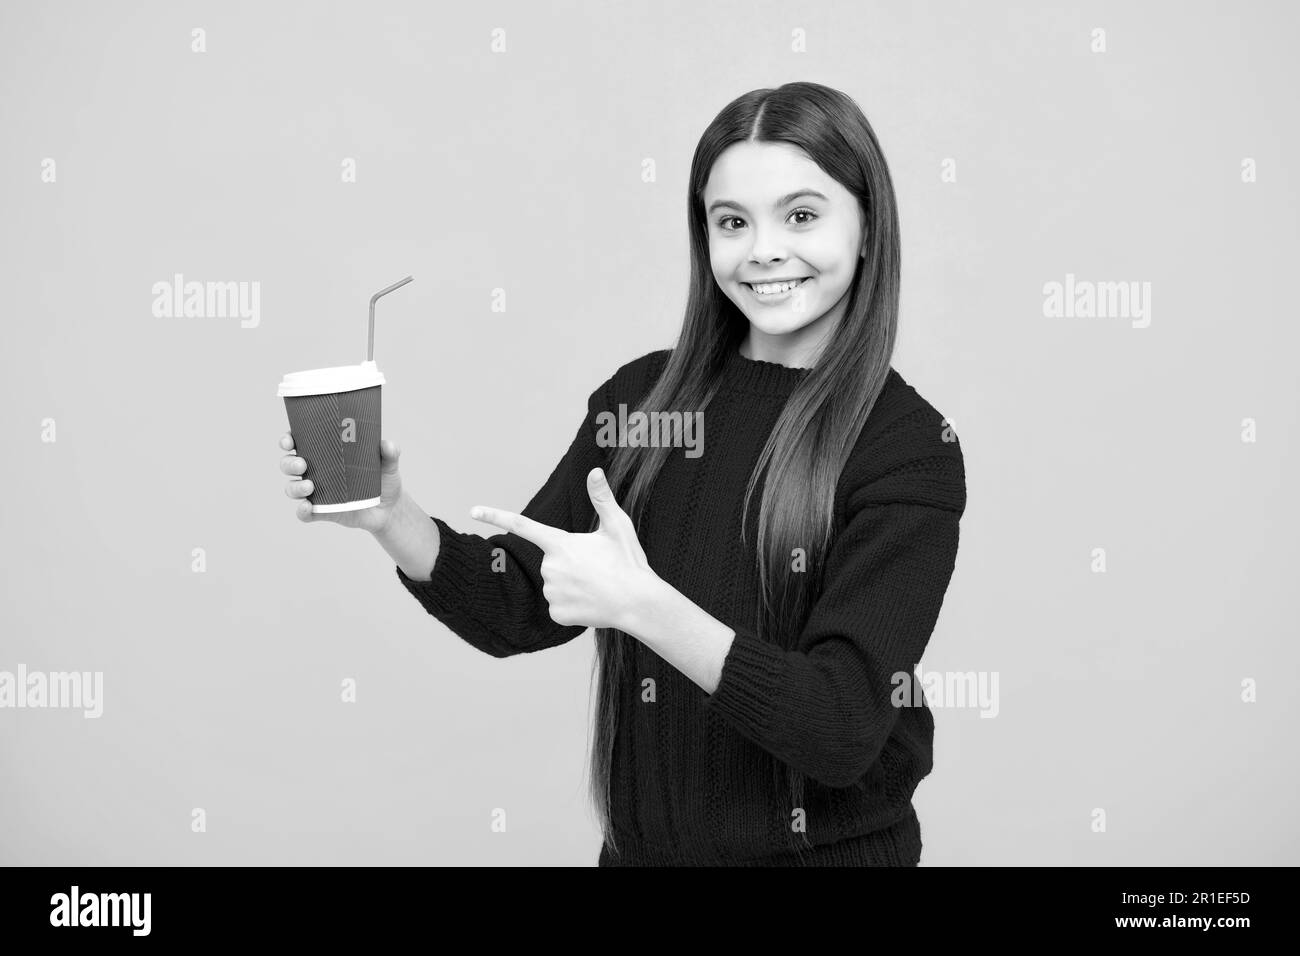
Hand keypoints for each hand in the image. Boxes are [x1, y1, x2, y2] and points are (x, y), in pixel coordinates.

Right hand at [279, 432, 404, 534]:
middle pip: (289, 465)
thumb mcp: (389, 464)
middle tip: (302, 464)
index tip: (289, 441)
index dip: (288, 441)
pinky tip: (307, 507)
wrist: (389, 509)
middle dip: (289, 463)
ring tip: (309, 486)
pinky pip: (304, 513)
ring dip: (294, 487)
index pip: (299, 444)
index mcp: (324, 454)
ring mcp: (317, 493)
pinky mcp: (322, 511)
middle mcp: (315, 472)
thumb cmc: (383, 479)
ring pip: (292, 488)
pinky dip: (301, 511)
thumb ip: (390, 453)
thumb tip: (387, 444)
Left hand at [470, 467, 659, 631]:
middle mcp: (550, 567)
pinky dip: (573, 604)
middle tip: (596, 569)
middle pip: (550, 562)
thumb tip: (594, 471)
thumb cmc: (629, 562)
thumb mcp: (617, 526)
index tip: (473, 510)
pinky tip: (591, 603)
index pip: (522, 525)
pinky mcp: (556, 613)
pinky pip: (558, 605)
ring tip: (596, 586)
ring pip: (554, 584)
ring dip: (571, 585)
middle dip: (569, 564)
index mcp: (561, 543)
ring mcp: (552, 592)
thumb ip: (602, 498)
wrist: (639, 603)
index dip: (495, 516)